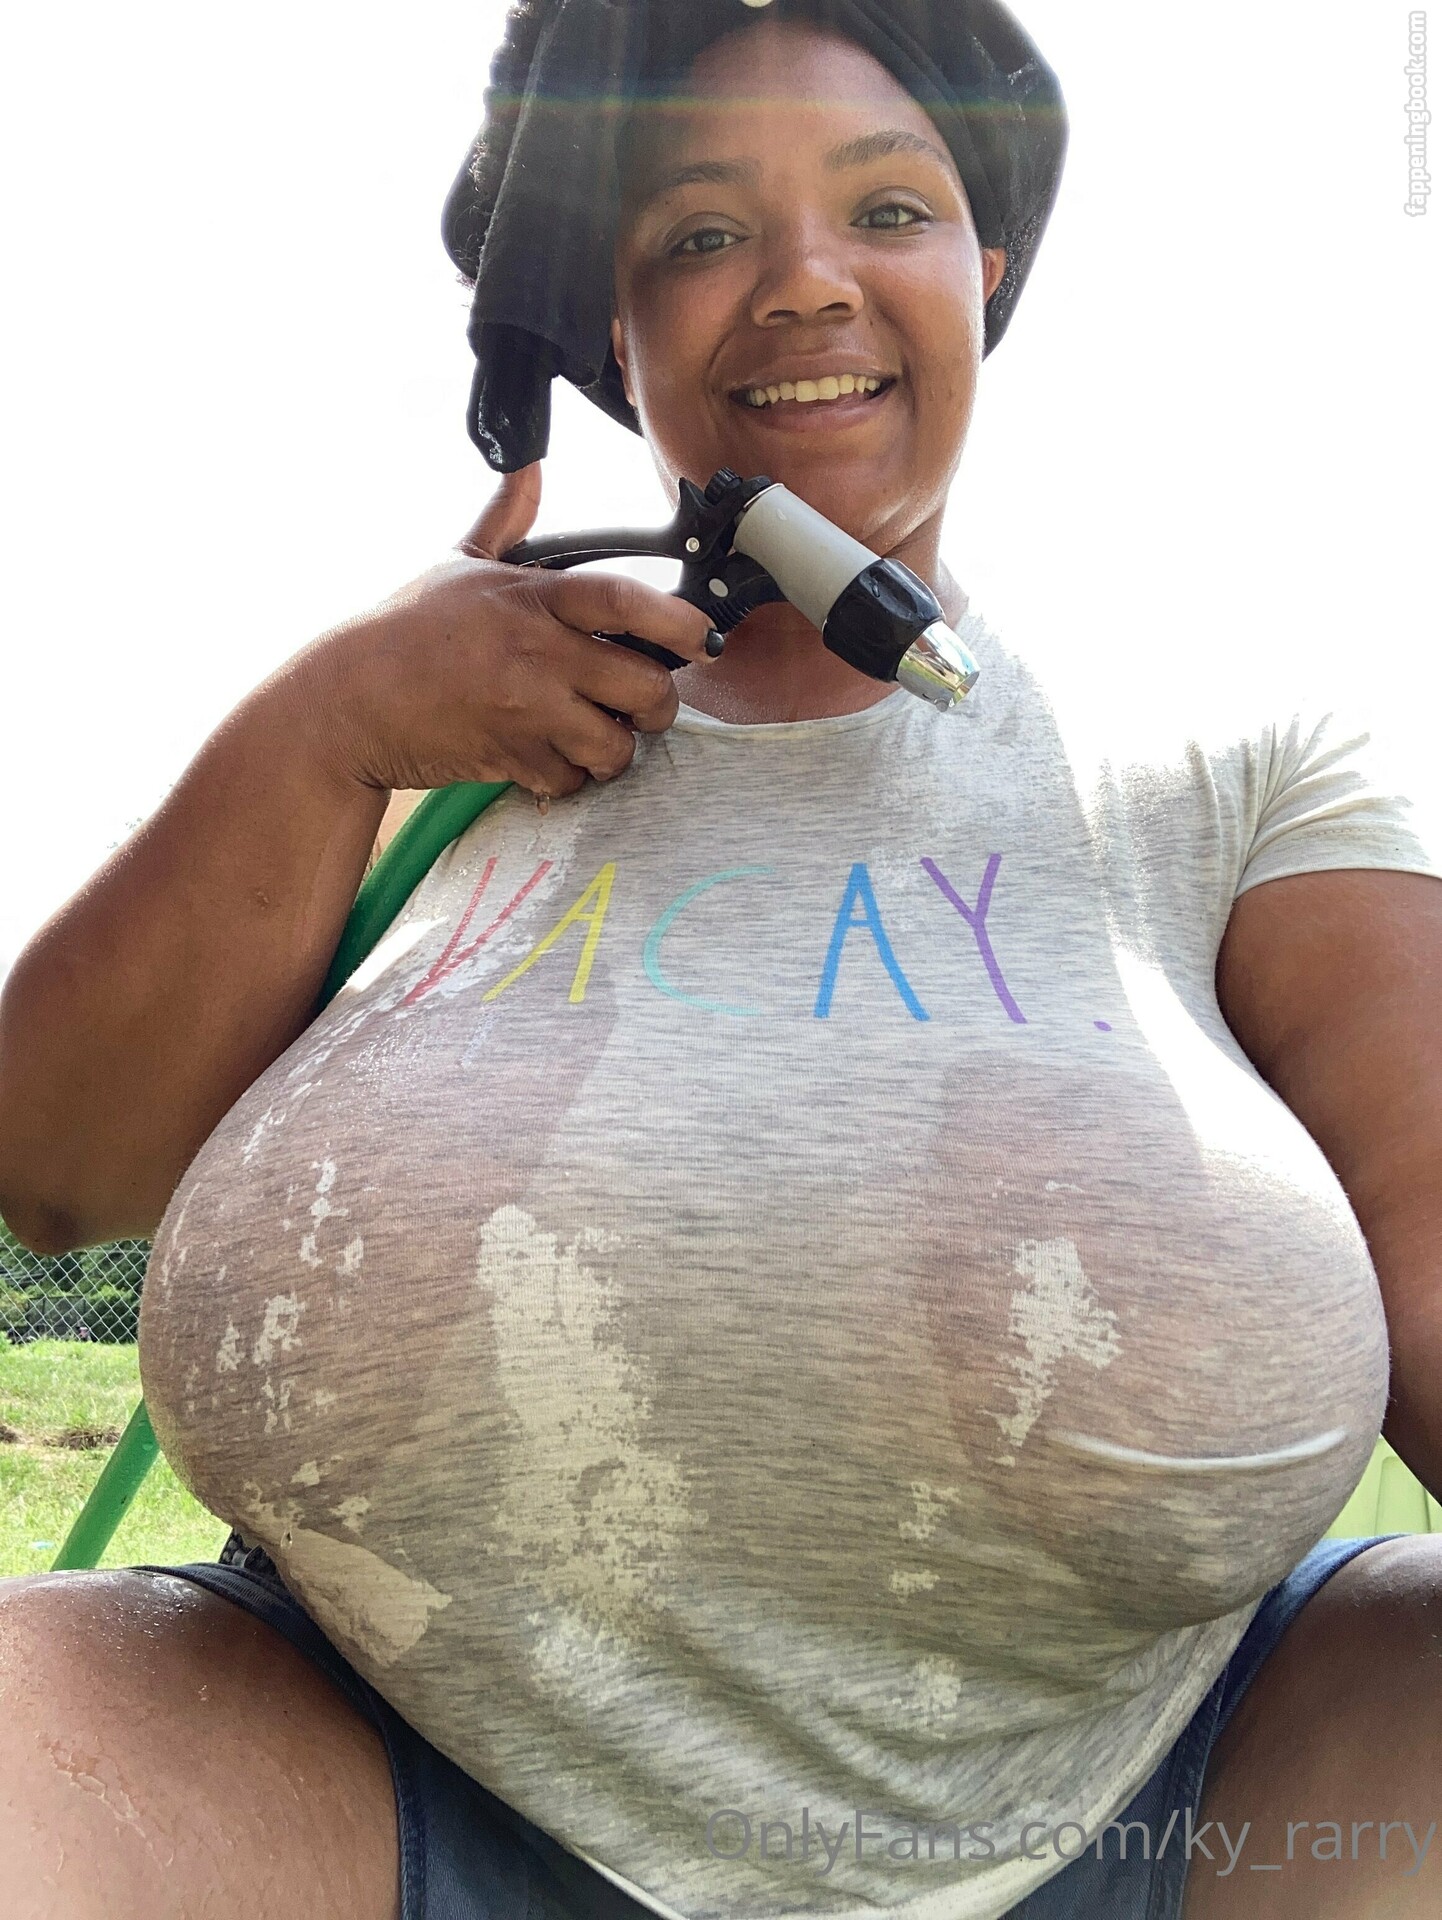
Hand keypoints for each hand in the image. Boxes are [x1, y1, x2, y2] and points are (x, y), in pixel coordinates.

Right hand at [304, 464, 715, 800]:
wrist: (348, 703)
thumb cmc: (404, 630)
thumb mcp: (457, 561)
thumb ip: (505, 517)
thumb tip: (525, 467)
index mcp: (531, 597)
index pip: (624, 602)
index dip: (676, 621)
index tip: (699, 636)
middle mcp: (538, 654)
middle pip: (645, 688)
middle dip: (657, 704)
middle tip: (642, 703)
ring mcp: (527, 711)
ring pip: (617, 746)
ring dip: (615, 748)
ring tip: (594, 735)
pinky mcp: (512, 760)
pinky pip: (573, 781)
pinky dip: (570, 778)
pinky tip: (550, 758)